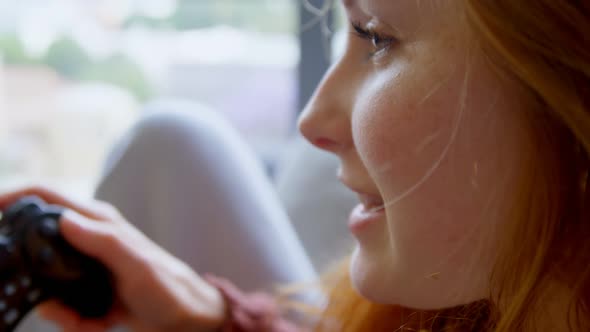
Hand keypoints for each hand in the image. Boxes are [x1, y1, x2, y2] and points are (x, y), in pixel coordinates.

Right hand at [0, 186, 225, 331]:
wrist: (186, 319)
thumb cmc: (168, 287)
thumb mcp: (137, 265)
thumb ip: (104, 242)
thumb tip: (64, 219)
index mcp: (98, 223)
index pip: (47, 197)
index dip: (14, 197)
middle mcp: (88, 241)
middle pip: (36, 241)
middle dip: (24, 266)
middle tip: (21, 285)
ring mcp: (86, 267)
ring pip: (45, 282)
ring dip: (53, 305)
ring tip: (76, 318)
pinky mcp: (88, 292)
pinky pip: (63, 307)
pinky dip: (71, 321)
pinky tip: (91, 325)